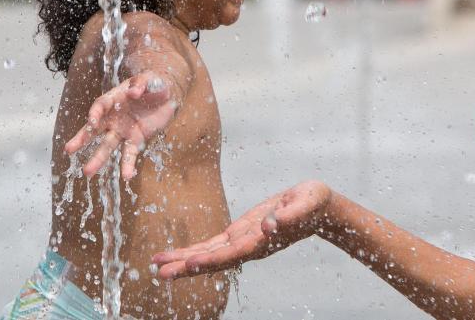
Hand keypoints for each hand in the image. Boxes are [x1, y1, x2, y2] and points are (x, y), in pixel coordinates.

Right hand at [64, 71, 179, 178]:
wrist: (168, 94)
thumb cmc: (154, 84)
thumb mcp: (150, 79)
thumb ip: (141, 84)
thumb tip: (133, 92)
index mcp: (114, 99)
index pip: (100, 105)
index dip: (95, 112)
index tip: (92, 121)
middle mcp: (114, 117)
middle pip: (95, 129)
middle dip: (82, 139)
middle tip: (68, 150)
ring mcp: (123, 130)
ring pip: (107, 145)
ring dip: (98, 158)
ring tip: (88, 172)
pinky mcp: (136, 139)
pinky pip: (130, 154)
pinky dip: (128, 165)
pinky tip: (126, 176)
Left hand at [152, 181, 332, 278]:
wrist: (317, 207)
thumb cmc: (313, 202)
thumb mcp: (306, 202)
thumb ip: (290, 215)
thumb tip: (269, 225)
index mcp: (263, 240)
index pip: (234, 253)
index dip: (212, 259)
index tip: (191, 264)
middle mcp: (249, 246)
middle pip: (214, 260)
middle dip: (186, 266)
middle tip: (159, 272)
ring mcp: (243, 242)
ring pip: (209, 255)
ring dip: (183, 261)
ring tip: (156, 265)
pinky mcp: (239, 233)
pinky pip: (213, 245)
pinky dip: (194, 250)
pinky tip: (177, 256)